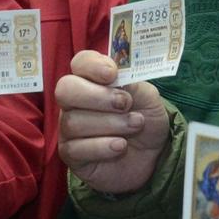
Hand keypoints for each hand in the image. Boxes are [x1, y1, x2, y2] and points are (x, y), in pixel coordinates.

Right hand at [55, 50, 171, 195]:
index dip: (92, 65)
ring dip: (110, 124)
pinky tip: (121, 146)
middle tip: (125, 104)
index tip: (112, 74)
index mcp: (92, 80)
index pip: (80, 63)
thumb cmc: (145, 119)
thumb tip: (117, 78)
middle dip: (96, 96)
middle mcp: (75, 102)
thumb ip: (133, 84)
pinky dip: (103, 146)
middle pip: (65, 90)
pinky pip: (76, 149)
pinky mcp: (70, 154)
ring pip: (74, 122)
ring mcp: (69, 128)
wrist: (153, 155)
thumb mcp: (148, 98)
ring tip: (135, 126)